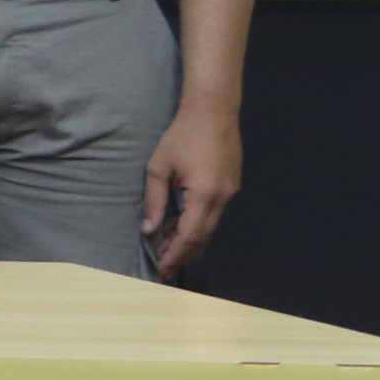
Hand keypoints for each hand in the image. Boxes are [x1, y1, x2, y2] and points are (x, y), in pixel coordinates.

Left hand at [141, 103, 242, 275]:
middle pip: (203, 236)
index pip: (189, 235)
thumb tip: (148, 230)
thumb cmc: (181, 136)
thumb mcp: (158, 168)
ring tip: (167, 249)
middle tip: (163, 265)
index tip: (161, 268)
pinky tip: (179, 226)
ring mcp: (231, 192)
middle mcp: (223, 198)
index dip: (175, 254)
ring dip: (189, 240)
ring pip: (210, 226)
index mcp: (205, 195)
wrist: (213, 111)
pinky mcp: (232, 185)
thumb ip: (154, 200)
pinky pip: (214, 213)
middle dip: (182, 253)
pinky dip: (197, 224)